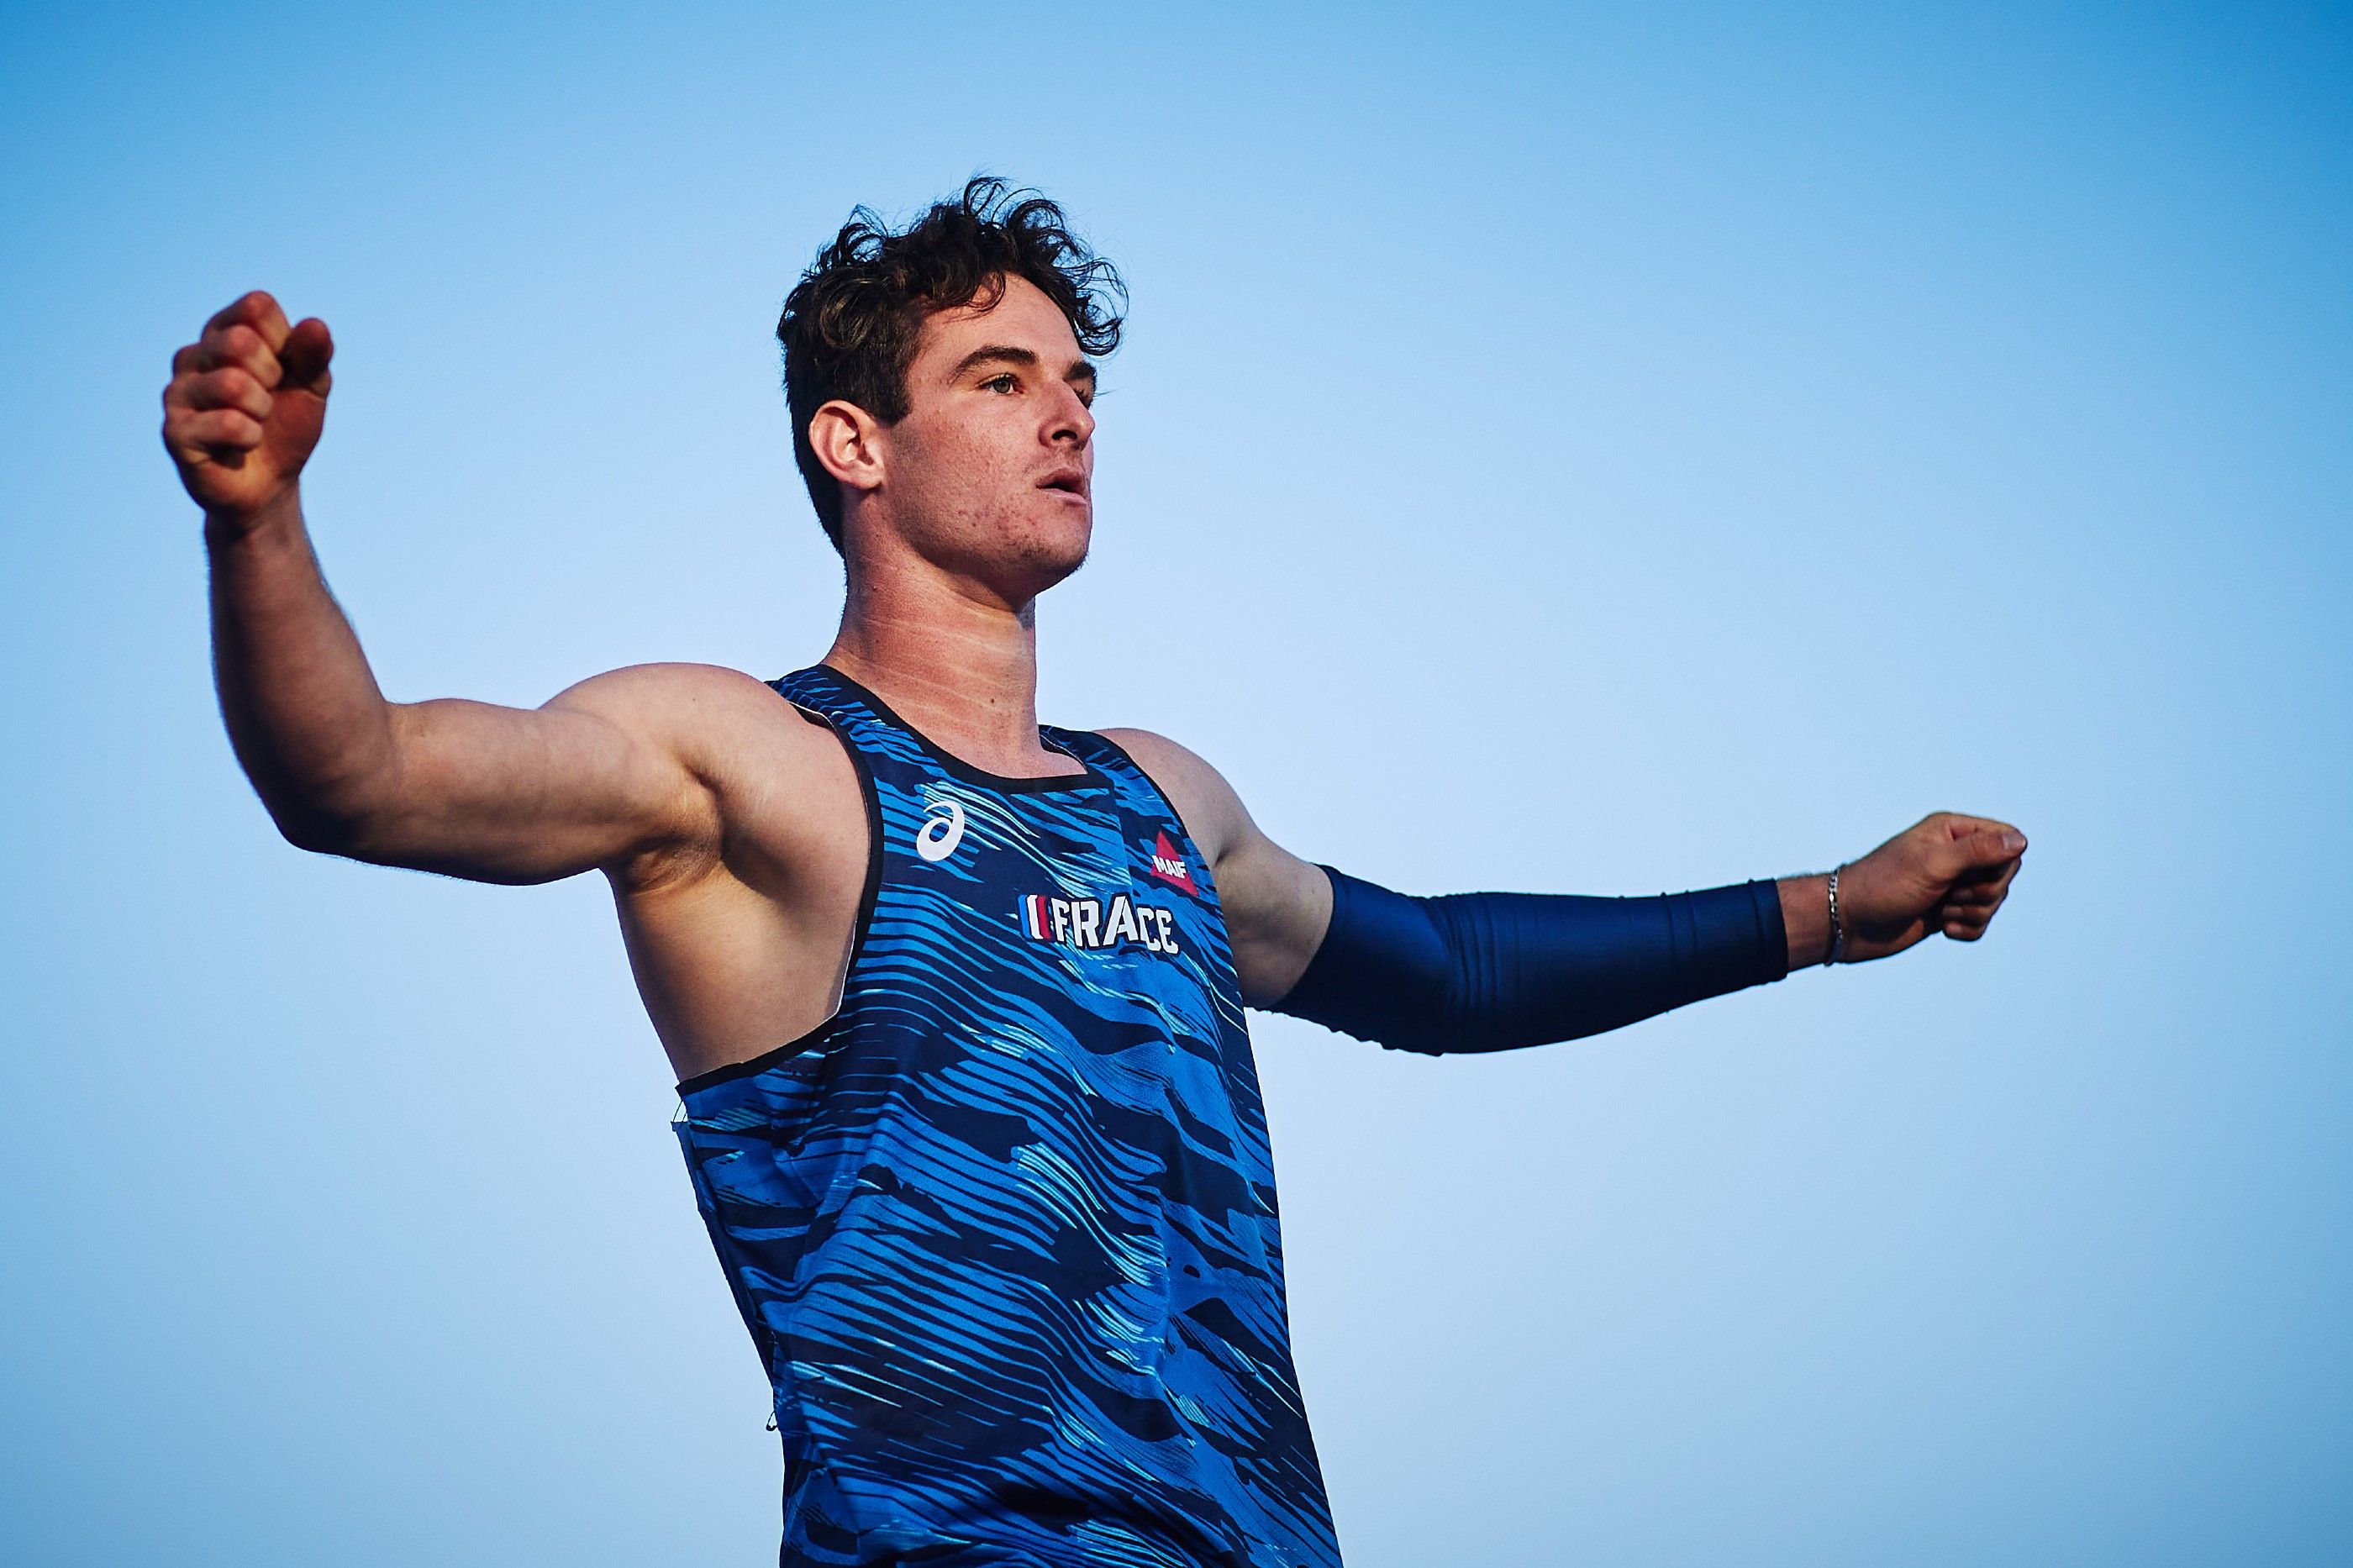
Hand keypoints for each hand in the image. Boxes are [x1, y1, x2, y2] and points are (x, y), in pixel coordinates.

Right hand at [162, 291, 333, 522]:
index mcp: (224, 332)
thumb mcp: (312, 387)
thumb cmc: (286, 426)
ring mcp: (178, 392)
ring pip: (231, 383)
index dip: (285, 342)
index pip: (256, 306)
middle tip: (268, 401)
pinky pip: (227, 423)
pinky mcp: (174, 431)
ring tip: (255, 422)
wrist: (270, 484)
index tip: (282, 370)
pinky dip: (250, 436)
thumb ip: (314, 354)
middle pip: (240, 342)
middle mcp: (193, 355)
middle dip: (272, 378)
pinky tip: (241, 445)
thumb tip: (315, 325)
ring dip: (262, 410)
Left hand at [1836, 812, 2025, 961]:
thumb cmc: (1883, 885)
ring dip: (1972, 913)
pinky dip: (1966, 929)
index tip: (1969, 874)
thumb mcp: (1933, 864)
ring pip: (1994, 902)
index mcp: (1952, 831)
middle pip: (2005, 874)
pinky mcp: (1948, 911)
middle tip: (1949, 893)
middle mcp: (1956, 855)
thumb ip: (1978, 851)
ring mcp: (1952, 884)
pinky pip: (1981, 924)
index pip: (2007, 840)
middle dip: (1983, 892)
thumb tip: (2021, 840)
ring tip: (1940, 909)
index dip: (2000, 864)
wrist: (1849, 923)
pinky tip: (1942, 926)